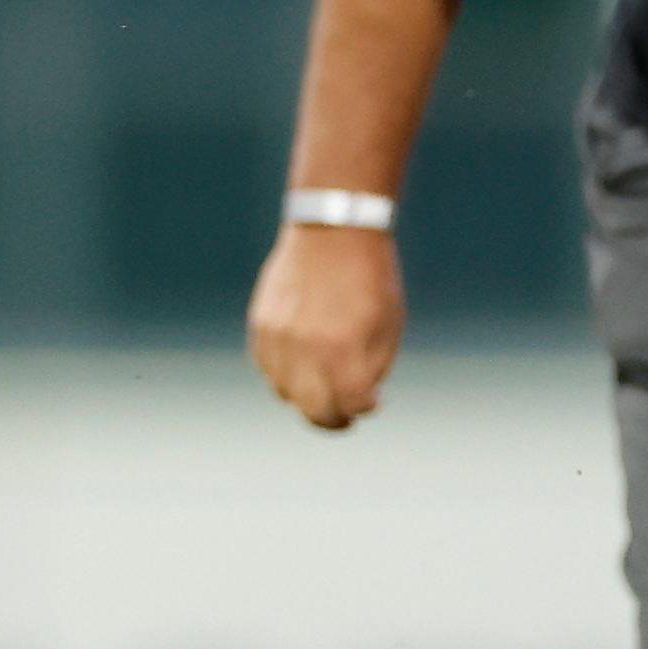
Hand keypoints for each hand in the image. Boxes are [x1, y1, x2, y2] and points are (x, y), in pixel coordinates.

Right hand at [248, 224, 406, 430]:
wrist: (333, 230)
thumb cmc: (369, 279)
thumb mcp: (387, 325)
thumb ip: (372, 370)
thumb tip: (358, 403)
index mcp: (343, 350)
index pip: (348, 406)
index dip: (362, 410)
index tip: (370, 403)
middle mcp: (305, 349)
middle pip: (312, 410)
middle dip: (331, 419)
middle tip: (343, 416)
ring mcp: (278, 338)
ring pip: (284, 392)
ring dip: (305, 395)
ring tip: (322, 381)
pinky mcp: (260, 325)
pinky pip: (267, 367)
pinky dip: (284, 372)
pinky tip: (302, 359)